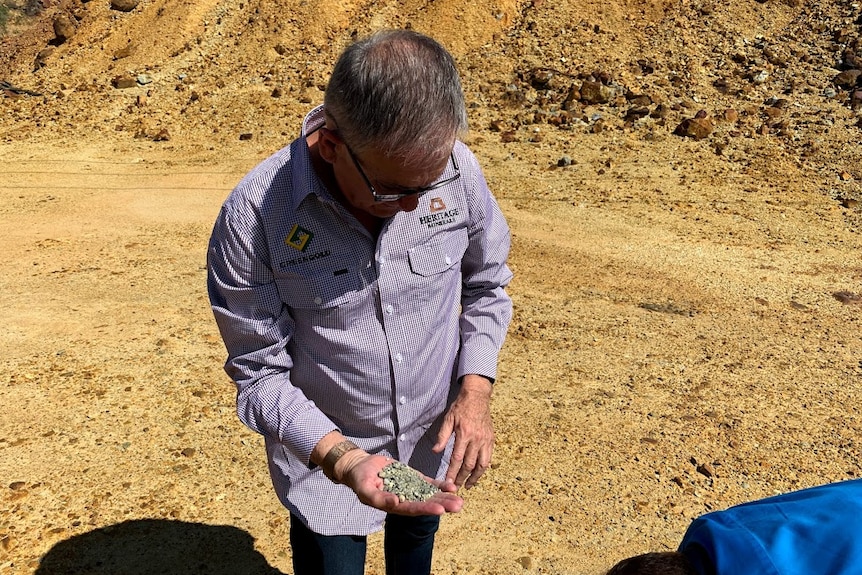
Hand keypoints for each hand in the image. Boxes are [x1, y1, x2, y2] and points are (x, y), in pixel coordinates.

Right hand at [339, 453, 463, 515]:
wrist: (361, 467)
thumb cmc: (360, 480)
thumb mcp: (365, 490)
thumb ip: (379, 498)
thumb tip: (396, 502)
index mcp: (394, 506)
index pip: (413, 509)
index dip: (426, 509)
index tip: (440, 509)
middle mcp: (405, 500)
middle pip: (426, 504)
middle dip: (442, 504)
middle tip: (458, 506)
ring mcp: (411, 489)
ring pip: (430, 494)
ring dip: (445, 497)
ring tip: (460, 499)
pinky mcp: (413, 478)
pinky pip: (428, 483)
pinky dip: (439, 485)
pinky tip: (451, 487)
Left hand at [432, 374, 493, 488]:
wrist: (477, 397)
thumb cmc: (460, 407)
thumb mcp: (448, 419)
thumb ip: (442, 436)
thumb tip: (435, 451)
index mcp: (464, 434)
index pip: (457, 459)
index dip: (452, 472)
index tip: (447, 482)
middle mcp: (477, 439)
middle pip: (469, 465)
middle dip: (462, 478)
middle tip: (455, 488)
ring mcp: (486, 440)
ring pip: (482, 464)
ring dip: (475, 477)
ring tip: (468, 485)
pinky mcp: (491, 440)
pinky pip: (489, 458)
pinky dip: (483, 468)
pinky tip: (477, 473)